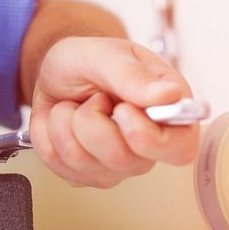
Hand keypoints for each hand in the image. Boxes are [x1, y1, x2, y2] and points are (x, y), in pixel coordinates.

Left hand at [29, 37, 198, 188]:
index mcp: (167, 113)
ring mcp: (115, 166)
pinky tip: (62, 119)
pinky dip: (48, 134)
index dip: (149, 138)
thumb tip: (170, 96)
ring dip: (65, 123)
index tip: (123, 110)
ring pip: (82, 162)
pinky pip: (58, 165)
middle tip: (93, 96)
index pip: (180, 149)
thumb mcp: (105, 54)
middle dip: (92, 121)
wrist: (58, 72)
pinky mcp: (84, 175)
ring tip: (75, 104)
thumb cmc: (90, 61)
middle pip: (122, 159)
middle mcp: (146, 147)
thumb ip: (134, 75)